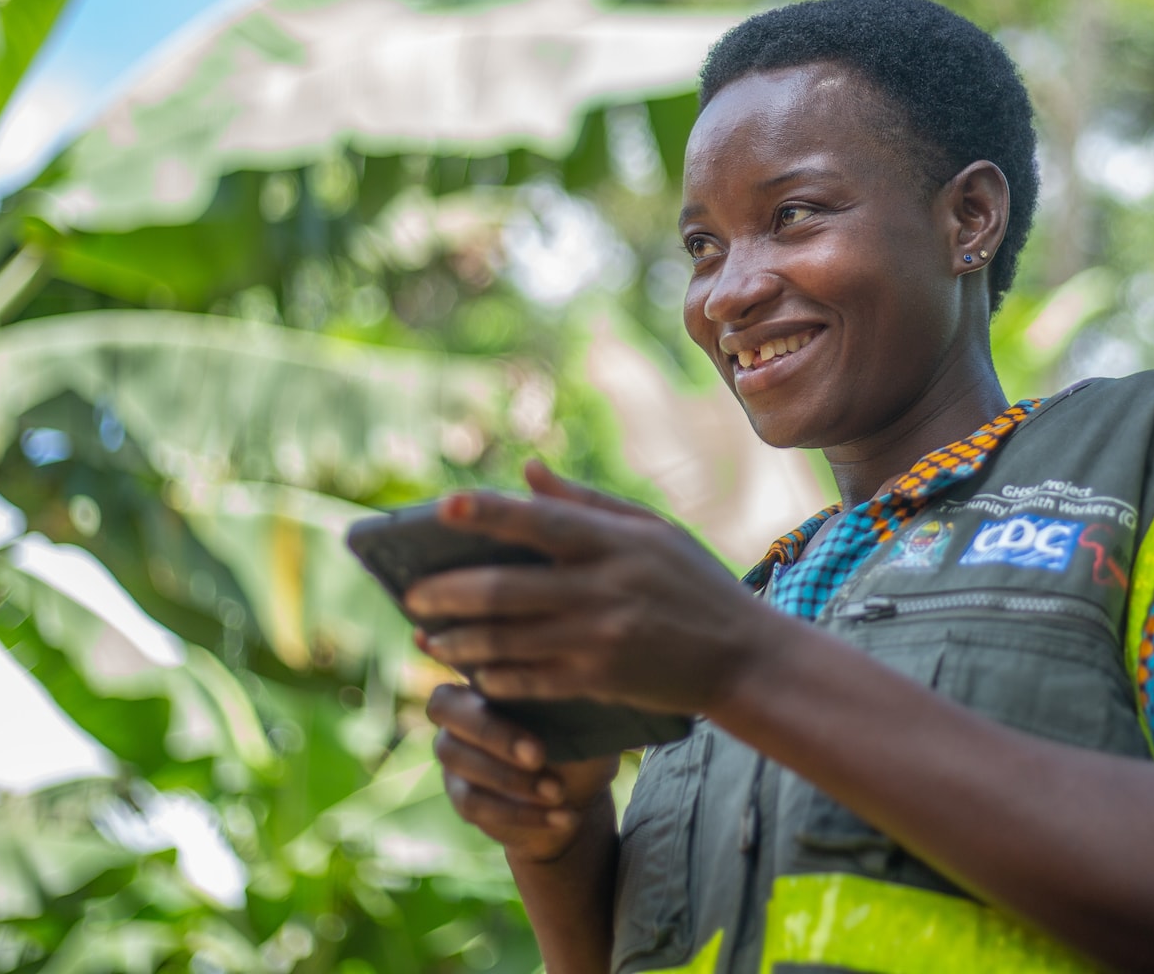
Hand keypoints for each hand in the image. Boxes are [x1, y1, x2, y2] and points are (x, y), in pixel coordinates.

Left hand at [404, 459, 792, 713]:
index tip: (441, 508)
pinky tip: (472, 672)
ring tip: (427, 638)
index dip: (488, 514)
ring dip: (458, 641)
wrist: (742, 657)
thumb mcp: (653, 530)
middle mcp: (604, 589)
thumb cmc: (694, 584)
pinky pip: (530, 680)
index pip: (539, 522)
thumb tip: (524, 472)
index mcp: (616, 542)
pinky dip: (493, 677)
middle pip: (506, 590)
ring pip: (507, 641)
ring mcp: (600, 639)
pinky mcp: (600, 680)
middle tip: (411, 594)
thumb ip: (585, 502)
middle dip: (448, 593)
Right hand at [425, 682, 619, 862]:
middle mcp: (458, 716)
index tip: (530, 700)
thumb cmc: (578, 742)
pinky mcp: (462, 798)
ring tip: (558, 792)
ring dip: (511, 780)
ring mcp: (455, 757)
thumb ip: (567, 698)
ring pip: (460, 762)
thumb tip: (577, 672)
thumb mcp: (581, 720)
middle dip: (494, 734)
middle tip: (539, 755)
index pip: (467, 665)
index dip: (482, 682)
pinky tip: (563, 817)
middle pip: (446, 711)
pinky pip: (476, 805)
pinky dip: (522, 814)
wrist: (575, 797)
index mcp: (486, 682)